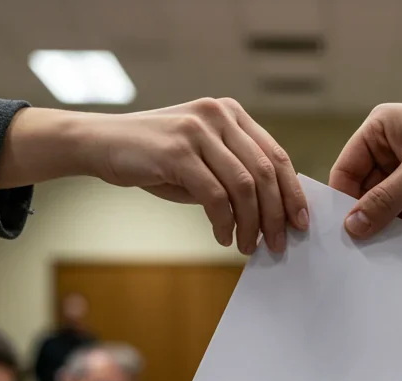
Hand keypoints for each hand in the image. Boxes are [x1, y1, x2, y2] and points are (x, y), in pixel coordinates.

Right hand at [0, 102, 308, 255]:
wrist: (101, 144)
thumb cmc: (154, 158)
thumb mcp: (201, 160)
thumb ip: (234, 175)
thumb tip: (272, 213)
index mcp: (231, 114)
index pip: (276, 155)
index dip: (292, 192)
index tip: (300, 222)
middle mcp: (219, 115)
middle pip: (266, 172)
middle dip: (277, 214)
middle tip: (279, 244)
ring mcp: (199, 130)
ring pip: (245, 186)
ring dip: (251, 224)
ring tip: (248, 246)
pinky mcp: (179, 151)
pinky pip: (216, 195)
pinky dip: (224, 222)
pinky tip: (222, 236)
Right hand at [328, 93, 401, 238]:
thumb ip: (385, 200)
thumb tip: (353, 226)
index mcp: (382, 127)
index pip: (347, 167)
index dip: (342, 199)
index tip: (338, 231)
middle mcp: (392, 144)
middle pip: (365, 188)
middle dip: (365, 215)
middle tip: (358, 248)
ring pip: (387, 201)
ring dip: (387, 223)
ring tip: (380, 251)